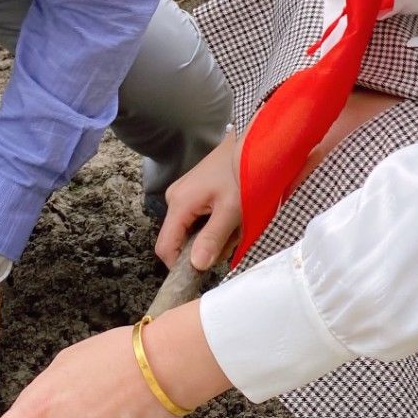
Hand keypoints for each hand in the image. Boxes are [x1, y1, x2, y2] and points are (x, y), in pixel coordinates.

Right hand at [155, 130, 241, 271]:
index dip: (179, 265)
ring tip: (236, 222)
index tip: (202, 273)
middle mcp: (174, 198)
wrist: (252, 144)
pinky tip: (231, 214)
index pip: (165, 247)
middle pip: (180, 239)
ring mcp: (182, 193)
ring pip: (192, 230)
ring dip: (214, 234)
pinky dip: (215, 222)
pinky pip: (198, 218)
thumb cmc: (243, 173)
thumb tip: (195, 266)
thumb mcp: (232, 210)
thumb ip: (212, 238)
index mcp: (179, 203)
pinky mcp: (192, 191)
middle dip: (205, 246)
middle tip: (232, 237)